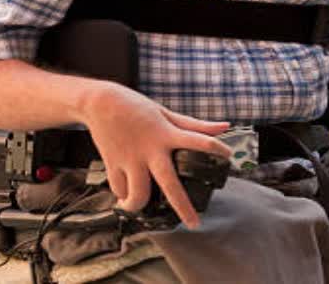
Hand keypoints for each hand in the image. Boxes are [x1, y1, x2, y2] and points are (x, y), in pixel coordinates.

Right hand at [81, 84, 230, 228]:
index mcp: (166, 134)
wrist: (99, 102)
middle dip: (183, 207)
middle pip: (170, 184)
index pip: (197, 140)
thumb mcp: (165, 112)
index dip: (215, 148)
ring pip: (139, 195)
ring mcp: (131, 159)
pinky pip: (120, 188)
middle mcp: (150, 150)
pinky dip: (123, 193)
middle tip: (194, 224)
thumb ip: (194, 124)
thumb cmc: (135, 107)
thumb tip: (226, 127)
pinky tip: (125, 192)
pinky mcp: (113, 164)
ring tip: (140, 207)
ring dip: (139, 205)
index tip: (229, 156)